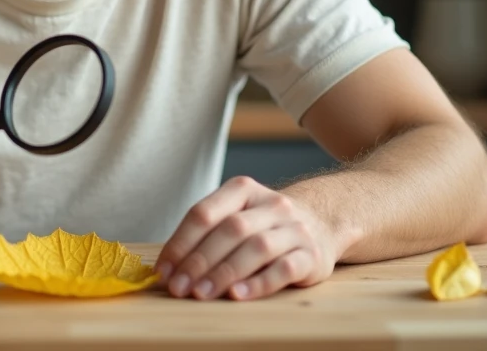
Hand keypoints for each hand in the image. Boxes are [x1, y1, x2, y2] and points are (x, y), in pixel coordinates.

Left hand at [155, 176, 339, 300]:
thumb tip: (169, 268)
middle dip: (199, 261)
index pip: (205, 213)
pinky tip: (237, 295)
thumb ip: (207, 234)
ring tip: (201, 294)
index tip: (164, 270)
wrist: (322, 223)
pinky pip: (284, 269)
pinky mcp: (312, 255)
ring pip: (256, 247)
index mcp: (243, 190)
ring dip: (224, 273)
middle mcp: (271, 205)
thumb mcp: (238, 215)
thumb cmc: (264, 225)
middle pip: (229, 230)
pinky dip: (258, 283)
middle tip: (179, 287)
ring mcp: (294, 229)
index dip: (181, 243)